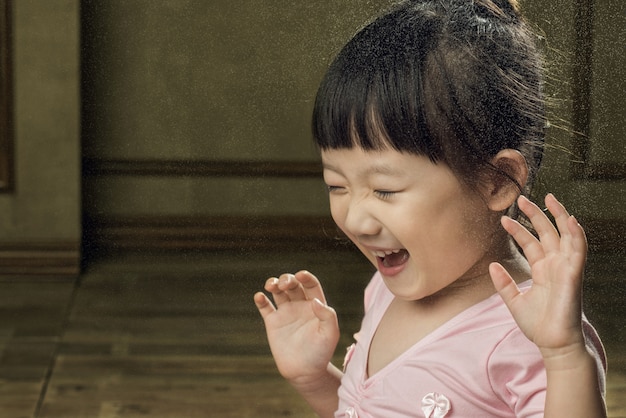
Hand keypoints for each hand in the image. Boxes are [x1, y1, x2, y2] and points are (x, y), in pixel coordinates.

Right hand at [254, 270, 339, 383]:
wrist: (305, 372)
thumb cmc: (321, 353)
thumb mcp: (330, 334)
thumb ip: (327, 315)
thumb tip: (315, 301)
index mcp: (315, 305)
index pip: (310, 285)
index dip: (306, 277)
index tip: (301, 275)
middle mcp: (300, 306)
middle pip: (292, 285)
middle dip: (287, 279)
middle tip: (284, 284)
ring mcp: (285, 313)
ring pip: (278, 292)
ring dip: (273, 284)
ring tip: (271, 286)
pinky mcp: (273, 323)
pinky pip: (265, 307)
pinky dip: (261, 300)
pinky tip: (260, 296)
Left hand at [489, 194, 587, 359]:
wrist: (553, 344)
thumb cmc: (538, 325)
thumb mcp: (513, 301)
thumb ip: (503, 283)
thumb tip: (492, 265)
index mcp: (542, 270)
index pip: (531, 243)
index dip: (519, 229)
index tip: (503, 219)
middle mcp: (555, 266)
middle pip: (547, 233)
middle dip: (536, 214)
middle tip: (522, 198)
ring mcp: (566, 268)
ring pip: (566, 235)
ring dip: (559, 216)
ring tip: (549, 198)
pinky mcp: (574, 275)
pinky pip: (579, 251)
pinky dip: (576, 234)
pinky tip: (571, 220)